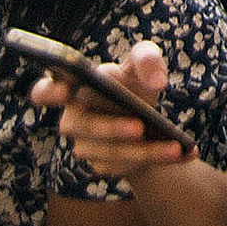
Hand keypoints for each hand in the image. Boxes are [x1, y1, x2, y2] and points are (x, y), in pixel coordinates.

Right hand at [27, 41, 189, 178]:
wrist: (148, 119)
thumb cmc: (133, 83)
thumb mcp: (142, 63)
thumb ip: (147, 59)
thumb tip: (156, 80)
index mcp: (72, 88)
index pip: (43, 91)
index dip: (48, 92)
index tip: (65, 90)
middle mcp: (72, 120)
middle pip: (82, 127)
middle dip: (110, 129)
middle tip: (139, 127)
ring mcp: (85, 146)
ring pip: (110, 152)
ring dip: (144, 151)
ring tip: (175, 146)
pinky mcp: (104, 165)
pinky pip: (127, 166)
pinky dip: (158, 159)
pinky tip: (183, 153)